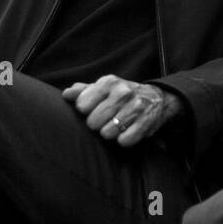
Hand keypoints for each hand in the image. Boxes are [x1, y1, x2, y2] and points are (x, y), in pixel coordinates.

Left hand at [61, 76, 181, 146]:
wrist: (156, 97)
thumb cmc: (121, 94)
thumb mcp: (103, 88)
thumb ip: (82, 91)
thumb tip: (66, 94)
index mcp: (108, 82)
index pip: (82, 105)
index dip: (85, 111)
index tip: (91, 109)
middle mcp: (123, 92)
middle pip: (93, 122)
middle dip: (96, 124)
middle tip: (105, 119)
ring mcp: (136, 107)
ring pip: (107, 133)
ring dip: (109, 133)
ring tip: (115, 125)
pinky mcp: (146, 123)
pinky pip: (124, 141)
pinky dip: (123, 140)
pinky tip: (126, 131)